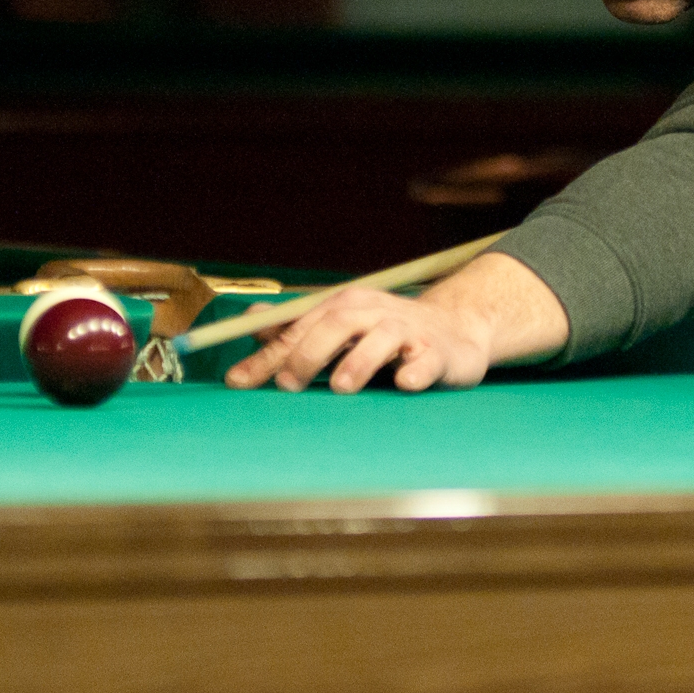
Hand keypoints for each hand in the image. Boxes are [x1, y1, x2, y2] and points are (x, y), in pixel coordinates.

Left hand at [223, 252, 570, 392]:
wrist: (455, 329)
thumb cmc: (386, 332)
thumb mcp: (341, 324)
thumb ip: (297, 328)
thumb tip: (250, 320)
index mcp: (344, 306)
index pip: (299, 328)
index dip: (267, 355)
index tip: (238, 382)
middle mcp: (373, 314)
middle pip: (336, 325)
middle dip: (308, 353)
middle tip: (288, 385)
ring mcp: (407, 332)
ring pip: (380, 340)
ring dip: (358, 362)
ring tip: (340, 386)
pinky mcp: (438, 354)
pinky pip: (426, 362)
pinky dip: (415, 372)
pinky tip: (404, 383)